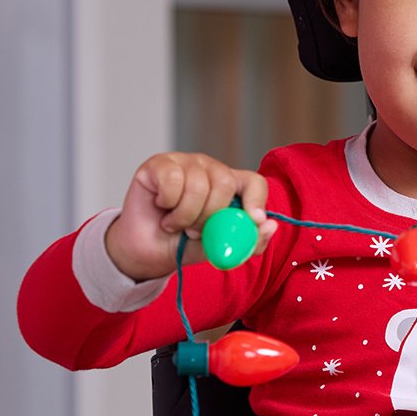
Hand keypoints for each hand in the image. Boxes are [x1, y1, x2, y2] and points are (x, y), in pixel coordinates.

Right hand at [105, 152, 276, 281]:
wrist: (146, 251)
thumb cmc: (183, 244)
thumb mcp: (219, 248)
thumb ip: (246, 240)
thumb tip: (269, 226)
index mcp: (231, 187)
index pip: (254, 182)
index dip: (257, 200)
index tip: (253, 220)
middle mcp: (211, 170)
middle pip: (225, 183)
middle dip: (211, 217)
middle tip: (195, 231)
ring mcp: (186, 163)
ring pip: (198, 185)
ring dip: (185, 216)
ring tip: (176, 223)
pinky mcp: (160, 163)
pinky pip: (172, 180)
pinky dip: (167, 202)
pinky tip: (162, 207)